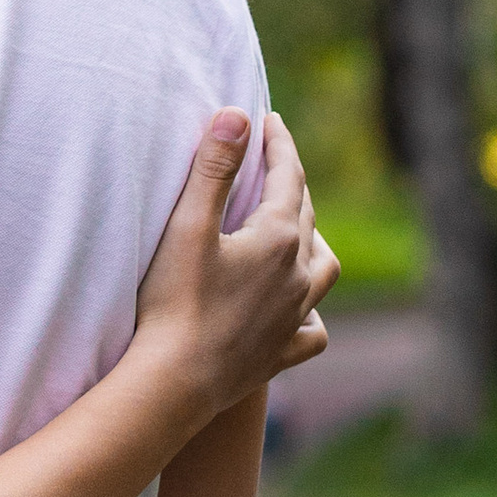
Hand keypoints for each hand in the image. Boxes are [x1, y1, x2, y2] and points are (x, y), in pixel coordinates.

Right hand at [132, 111, 338, 418]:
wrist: (174, 382)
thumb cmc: (173, 302)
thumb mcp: (188, 226)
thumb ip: (213, 167)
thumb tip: (237, 115)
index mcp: (279, 238)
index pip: (287, 176)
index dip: (277, 143)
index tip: (267, 118)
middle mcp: (298, 275)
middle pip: (306, 216)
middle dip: (292, 183)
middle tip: (272, 164)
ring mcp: (293, 317)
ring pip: (322, 270)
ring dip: (313, 242)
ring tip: (297, 232)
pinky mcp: (281, 353)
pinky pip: (312, 329)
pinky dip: (309, 312)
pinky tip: (298, 309)